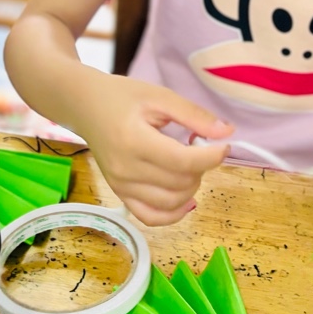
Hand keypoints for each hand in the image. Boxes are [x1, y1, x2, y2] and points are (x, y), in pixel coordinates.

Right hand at [76, 75, 231, 225]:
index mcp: (134, 141)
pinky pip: (151, 217)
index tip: (224, 145)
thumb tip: (227, 133)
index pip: (183, 162)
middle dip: (201, 167)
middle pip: (180, 183)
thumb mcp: (159, 96)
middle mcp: (125, 169)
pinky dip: (174, 214)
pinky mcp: (120, 194)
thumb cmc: (121, 96)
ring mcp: (121, 186)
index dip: (211, 157)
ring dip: (191, 187)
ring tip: (188, 165)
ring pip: (172, 203)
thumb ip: (194, 115)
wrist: (85, 106)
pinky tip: (186, 199)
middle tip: (198, 146)